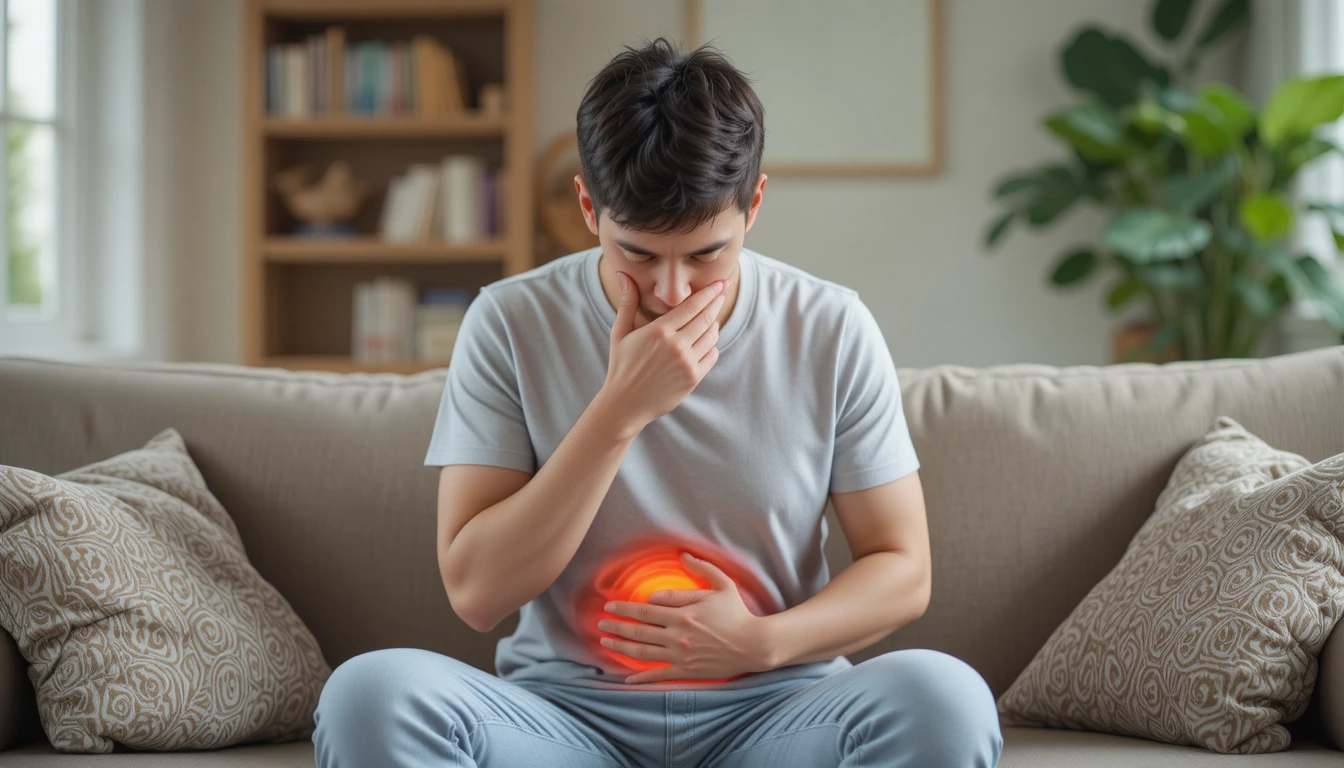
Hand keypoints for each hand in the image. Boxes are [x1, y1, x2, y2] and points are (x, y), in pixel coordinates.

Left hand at [597, 552, 773, 684]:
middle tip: (600, 622)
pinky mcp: (686, 671)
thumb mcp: (722, 585)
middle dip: (616, 625)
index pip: (646, 610)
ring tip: (606, 641)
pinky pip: (659, 677)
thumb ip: (702, 569)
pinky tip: (627, 680)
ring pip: (643, 652)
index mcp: (683, 614)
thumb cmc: (738, 613)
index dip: (625, 607)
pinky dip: (641, 680)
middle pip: (639, 630)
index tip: (611, 606)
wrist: (753, 644)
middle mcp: (677, 635)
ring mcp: (680, 655)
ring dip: (621, 646)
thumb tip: (683, 555)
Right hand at [599, 274, 724, 432]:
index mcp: (658, 331)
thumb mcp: (620, 332)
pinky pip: (712, 355)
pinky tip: (706, 342)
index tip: (719, 283)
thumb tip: (622, 274)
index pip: (691, 306)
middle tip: (721, 292)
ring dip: (714, 324)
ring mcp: (686, 363)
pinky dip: (712, 346)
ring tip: (711, 318)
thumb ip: (628, 302)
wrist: (624, 404)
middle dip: (716, 302)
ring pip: (711, 336)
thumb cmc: (621, 366)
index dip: (708, 292)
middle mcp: (675, 345)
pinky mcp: (693, 378)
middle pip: (706, 318)